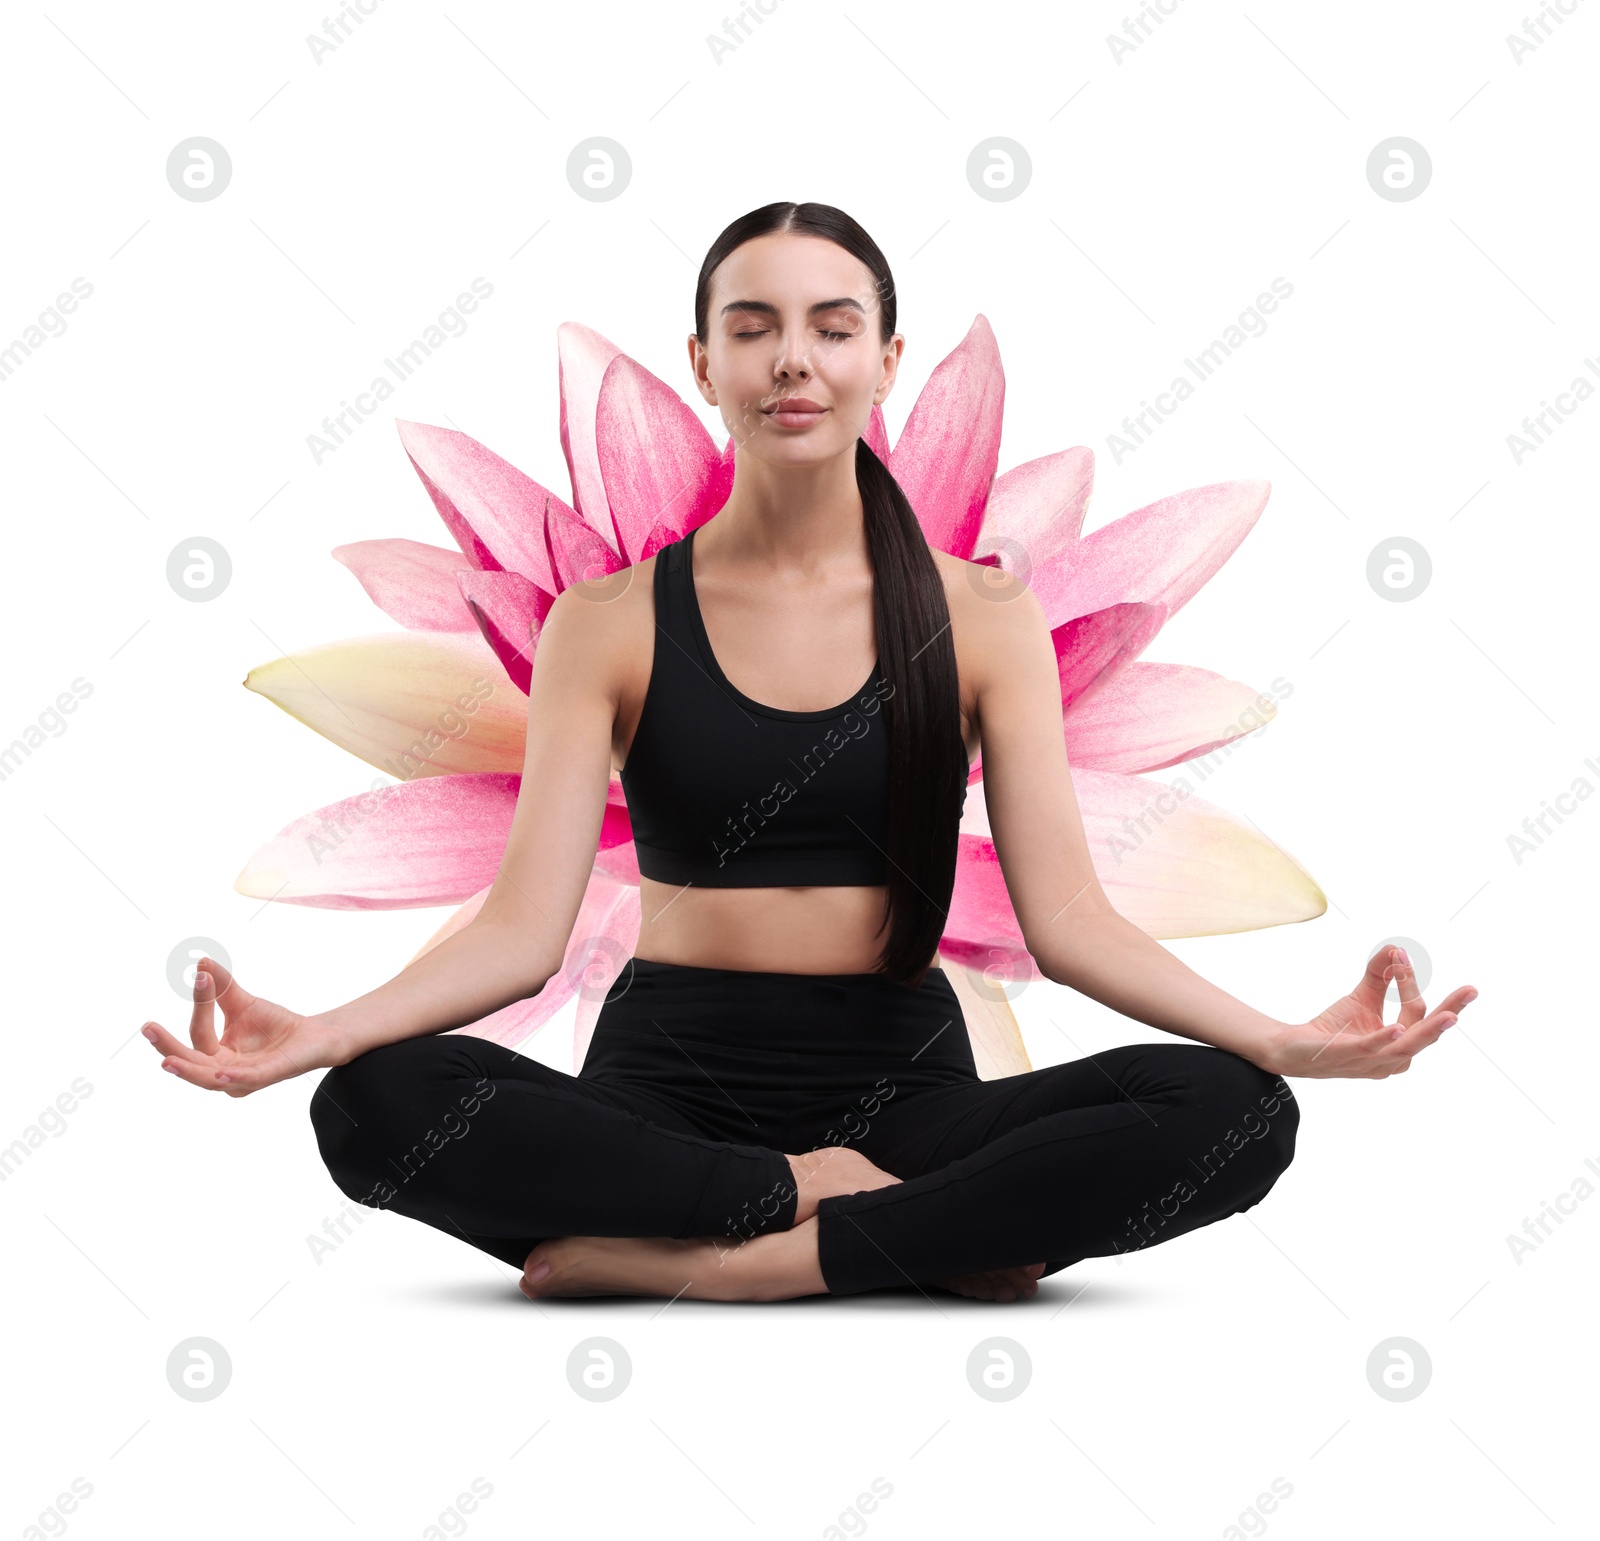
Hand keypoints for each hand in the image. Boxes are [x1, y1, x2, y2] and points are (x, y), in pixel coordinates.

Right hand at [141, 956, 342, 1095]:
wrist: (315, 1035)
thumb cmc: (274, 1024)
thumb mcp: (242, 1003)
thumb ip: (221, 986)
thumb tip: (201, 962)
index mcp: (215, 1055)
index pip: (198, 1033)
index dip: (199, 1004)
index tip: (202, 974)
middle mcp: (224, 1072)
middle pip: (192, 1062)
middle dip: (168, 1047)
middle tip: (148, 1028)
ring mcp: (245, 1079)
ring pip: (210, 1079)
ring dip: (189, 1070)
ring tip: (167, 1061)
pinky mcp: (270, 1077)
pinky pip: (248, 1080)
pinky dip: (234, 1077)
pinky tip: (221, 1073)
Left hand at [1264, 945, 1477, 1079]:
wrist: (1295, 1049)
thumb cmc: (1335, 1029)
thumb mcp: (1363, 997)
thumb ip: (1381, 975)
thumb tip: (1396, 948)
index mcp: (1400, 1045)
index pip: (1416, 1013)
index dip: (1410, 983)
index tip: (1401, 956)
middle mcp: (1393, 1059)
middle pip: (1424, 1033)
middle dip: (1450, 1011)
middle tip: (1471, 991)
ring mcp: (1372, 1062)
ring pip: (1406, 1045)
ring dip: (1428, 1030)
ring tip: (1450, 1016)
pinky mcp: (1347, 1058)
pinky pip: (1371, 1049)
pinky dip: (1384, 1039)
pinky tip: (1397, 1028)